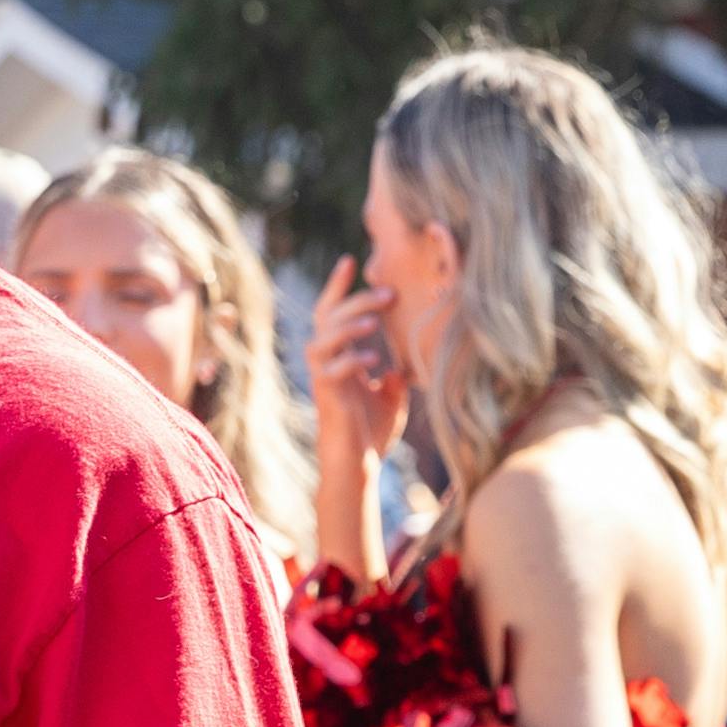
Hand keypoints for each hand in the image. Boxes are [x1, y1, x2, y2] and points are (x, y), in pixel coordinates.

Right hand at [305, 260, 406, 450]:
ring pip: (322, 339)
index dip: (339, 286)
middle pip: (329, 317)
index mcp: (339, 357)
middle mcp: (326, 363)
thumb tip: (404, 362)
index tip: (351, 259)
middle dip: (357, 301)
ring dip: (349, 327)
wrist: (360, 467)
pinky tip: (372, 361)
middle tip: (388, 293)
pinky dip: (351, 362)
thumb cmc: (372, 433)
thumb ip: (395, 374)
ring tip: (375, 322)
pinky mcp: (326, 398)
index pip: (333, 312)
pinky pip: (331, 371)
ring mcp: (323, 379)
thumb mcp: (392, 396)